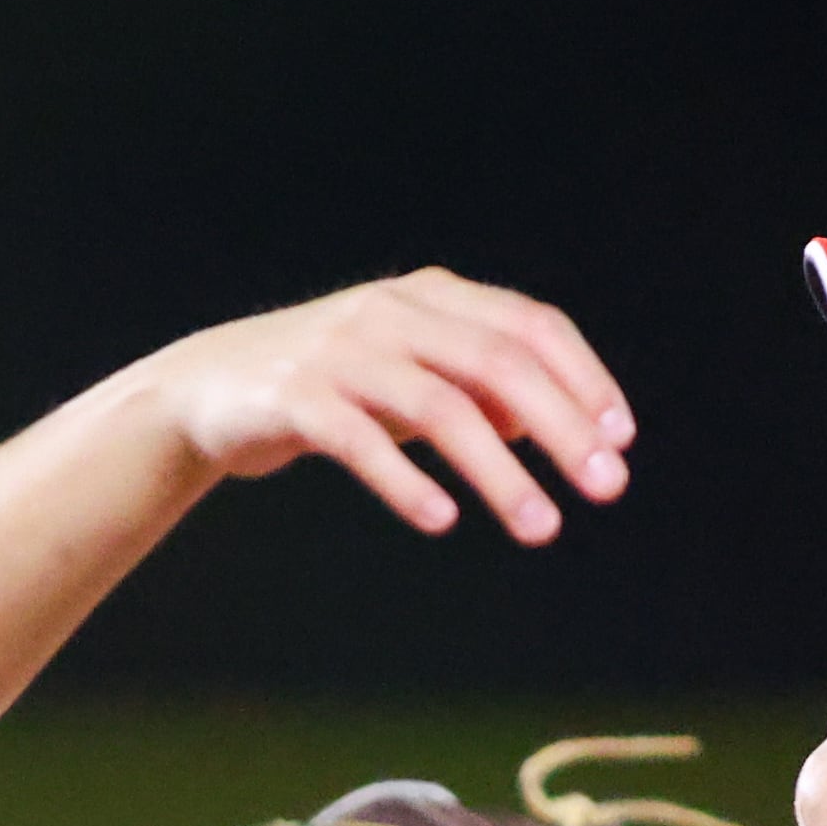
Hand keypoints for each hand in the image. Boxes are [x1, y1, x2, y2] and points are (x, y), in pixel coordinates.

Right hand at [124, 271, 632, 543]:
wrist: (204, 391)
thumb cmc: (326, 386)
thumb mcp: (408, 375)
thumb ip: (476, 389)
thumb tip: (553, 426)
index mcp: (429, 297)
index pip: (529, 326)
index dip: (582, 379)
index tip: (621, 439)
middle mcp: (391, 312)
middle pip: (496, 364)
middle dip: (561, 428)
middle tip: (606, 489)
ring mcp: (340, 351)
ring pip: (438, 407)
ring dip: (499, 472)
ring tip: (541, 528)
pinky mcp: (295, 398)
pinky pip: (361, 441)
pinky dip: (405, 482)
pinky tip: (442, 520)